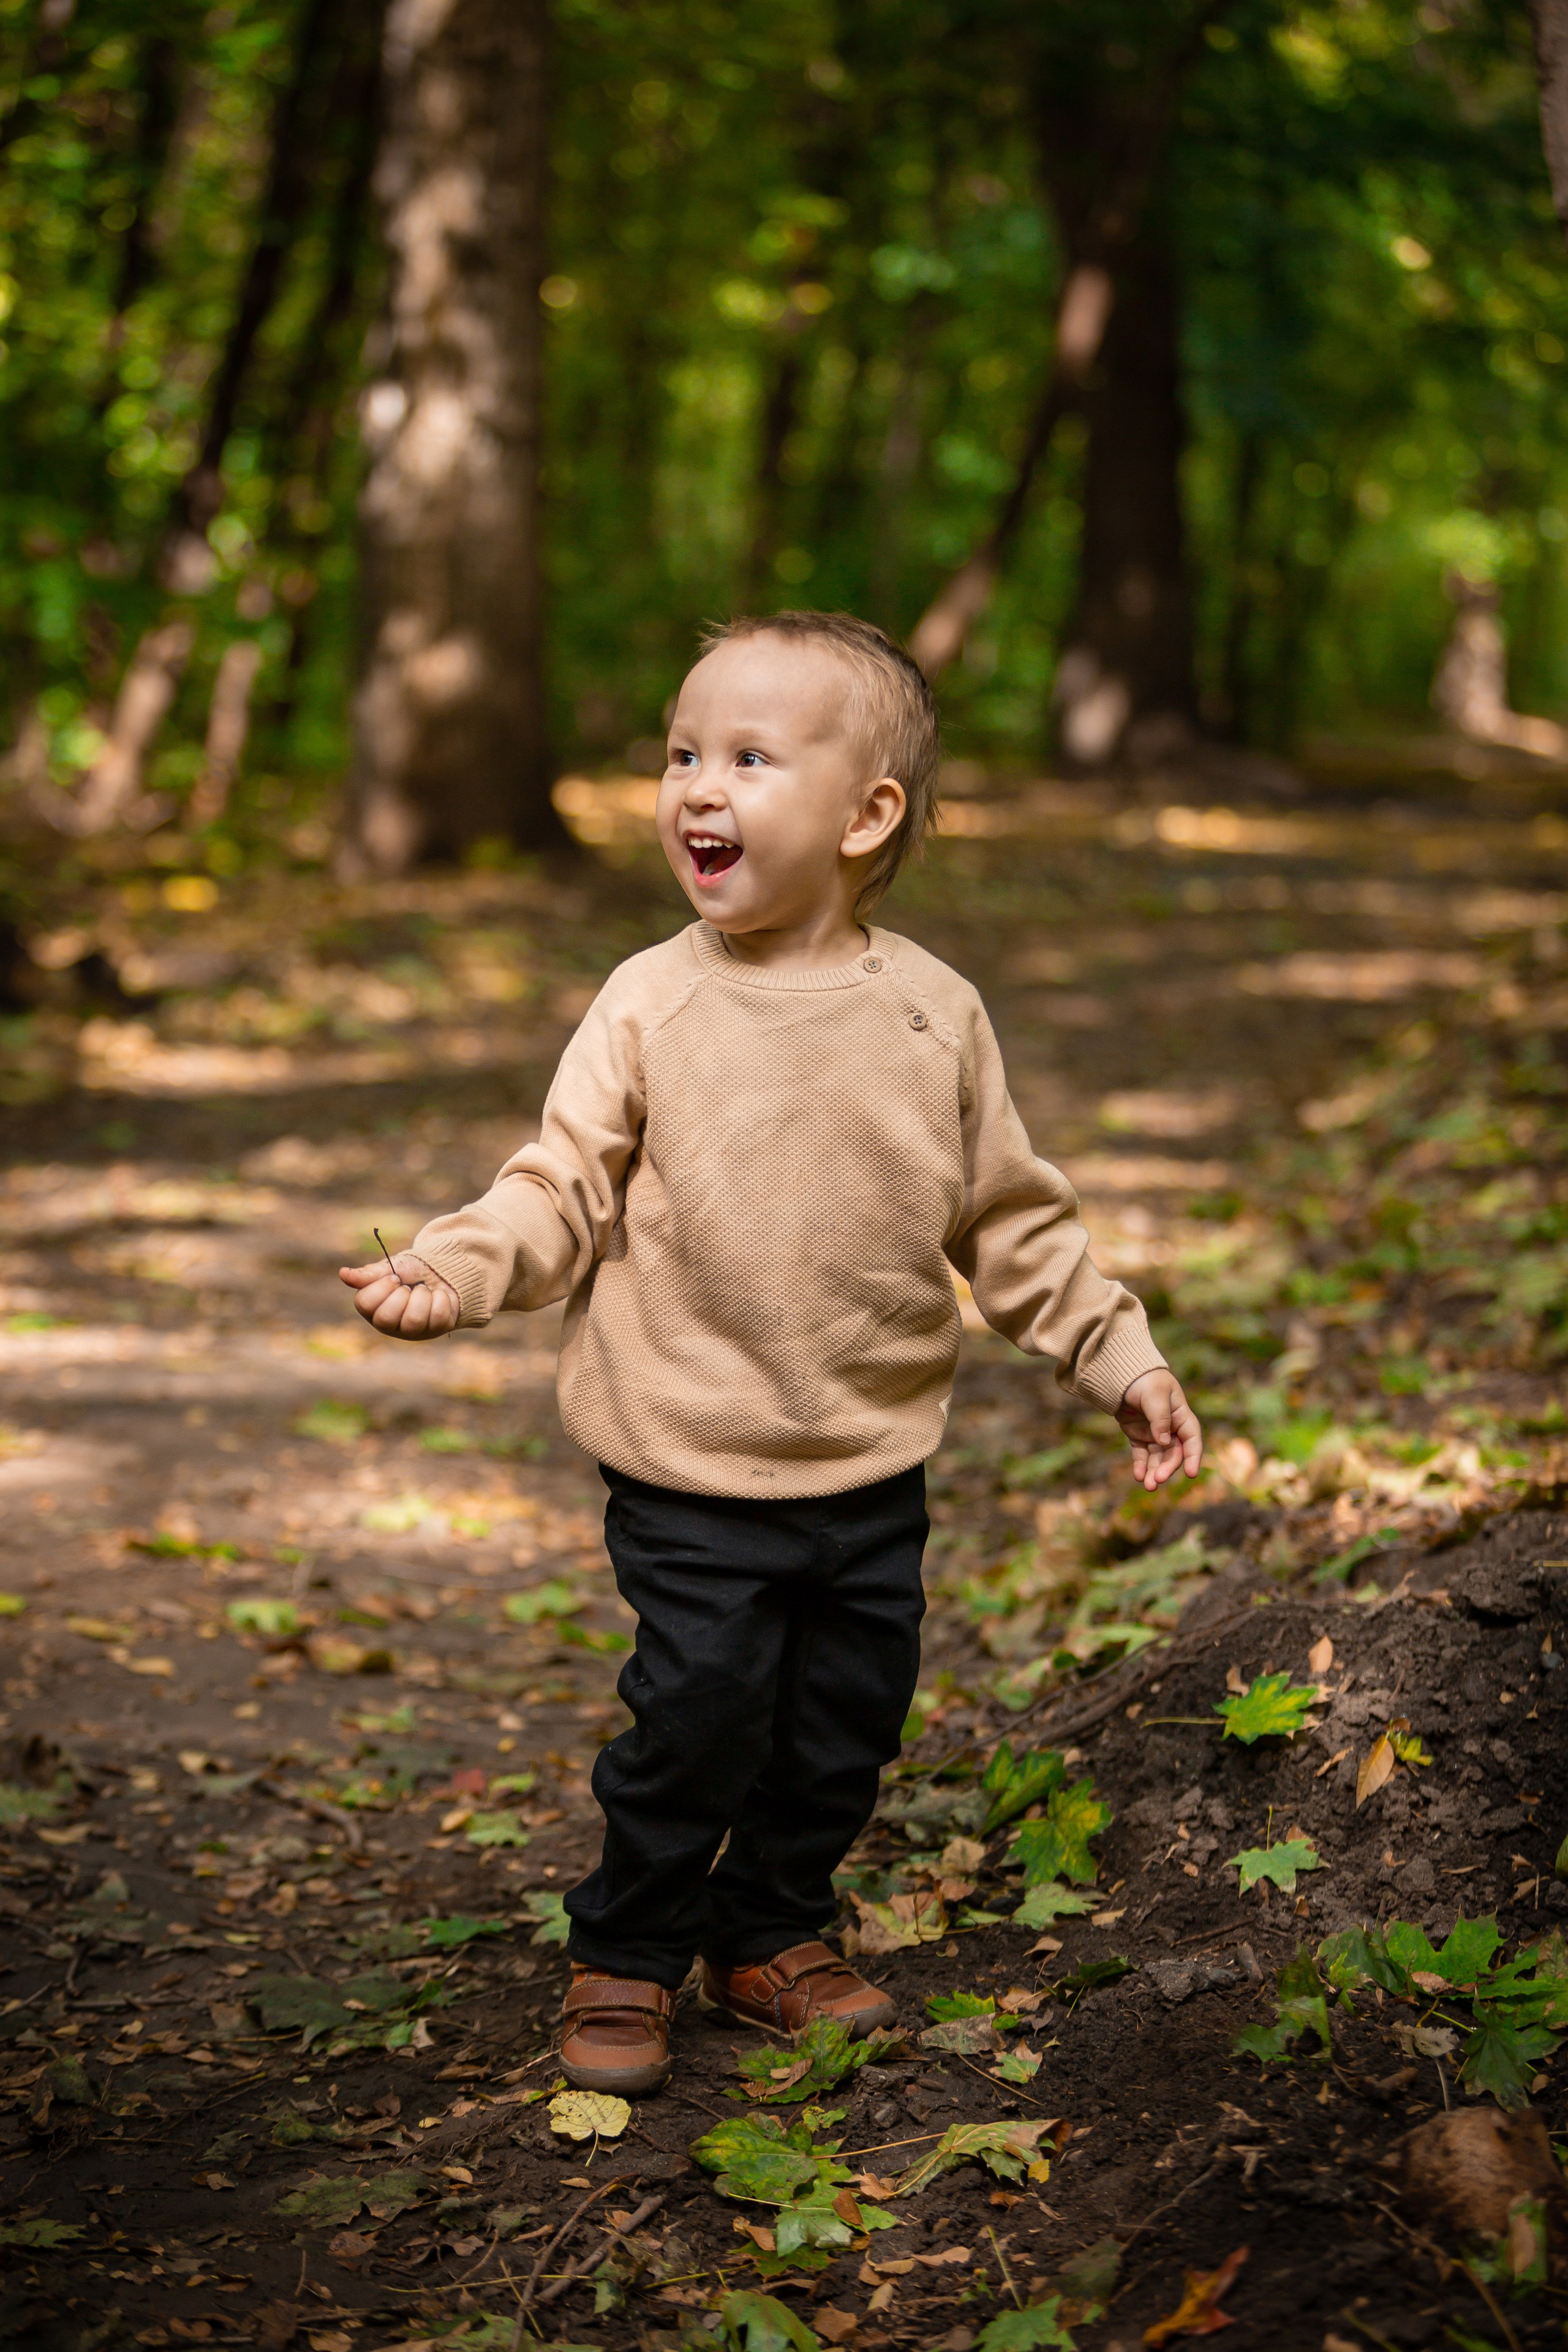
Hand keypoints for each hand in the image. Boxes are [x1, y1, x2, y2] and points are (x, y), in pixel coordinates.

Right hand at [338, 1250, 459, 1339]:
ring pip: (414, 1319)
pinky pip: (438, 1316)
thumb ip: (368, 1274)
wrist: (440, 1272)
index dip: (382, 1287)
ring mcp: (411, 1331)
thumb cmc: (409, 1273)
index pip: (364, 1304)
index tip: (394, 1278)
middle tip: (408, 1287)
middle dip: (402, 1295)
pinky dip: (440, 1298)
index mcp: (372, 1309)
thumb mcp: (389, 1268)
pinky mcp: (435, 1331)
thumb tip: (343, 1274)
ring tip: (423, 1291)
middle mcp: (388, 1325)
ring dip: (422, 1296)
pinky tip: (437, 1297)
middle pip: (387, 1318)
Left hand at [1116, 1370, 1201, 1490]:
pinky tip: (1139, 1476)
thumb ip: (1160, 1418)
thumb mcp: (1154, 1394)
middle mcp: (1170, 1427)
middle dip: (1168, 1467)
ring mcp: (1154, 1433)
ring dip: (1154, 1472)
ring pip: (1157, 1457)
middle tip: (1158, 1480)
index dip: (1193, 1457)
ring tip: (1148, 1486)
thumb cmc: (1144, 1379)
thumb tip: (1164, 1441)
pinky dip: (1141, 1465)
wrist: (1121, 1374)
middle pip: (1173, 1453)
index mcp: (1181, 1415)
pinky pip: (1142, 1454)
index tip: (1191, 1474)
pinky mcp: (1138, 1435)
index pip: (1192, 1439)